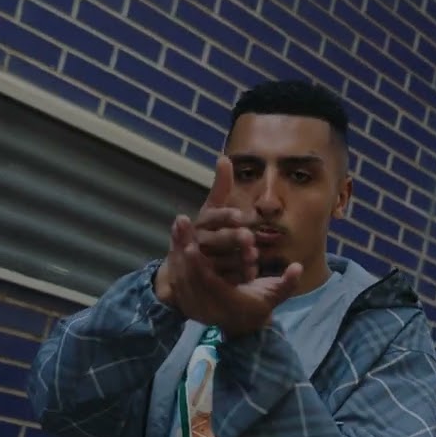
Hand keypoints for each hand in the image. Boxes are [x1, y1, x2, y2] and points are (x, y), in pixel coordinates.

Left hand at [164, 213, 302, 337]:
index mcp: (228, 303)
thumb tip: (298, 267)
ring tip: (177, 225)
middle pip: (188, 277)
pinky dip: (175, 259)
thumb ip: (287, 282)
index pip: (209, 284)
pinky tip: (175, 238)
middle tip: (180, 223)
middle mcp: (208, 307)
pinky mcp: (188, 301)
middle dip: (182, 249)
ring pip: (180, 277)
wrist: (243, 325)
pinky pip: (178, 279)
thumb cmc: (259, 305)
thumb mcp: (275, 295)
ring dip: (175, 250)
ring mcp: (196, 306)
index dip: (198, 265)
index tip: (191, 245)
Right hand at [192, 156, 256, 284]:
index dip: (226, 216)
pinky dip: (236, 276)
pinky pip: (222, 278)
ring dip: (236, 259)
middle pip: (215, 239)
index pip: (212, 216)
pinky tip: (251, 274)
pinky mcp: (206, 279)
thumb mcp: (210, 209)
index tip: (241, 216)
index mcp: (201, 222)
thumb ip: (220, 187)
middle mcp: (197, 241)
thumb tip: (224, 157)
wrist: (182, 267)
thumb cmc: (203, 232)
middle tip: (249, 238)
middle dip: (232, 238)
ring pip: (220, 260)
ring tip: (253, 258)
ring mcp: (201, 261)